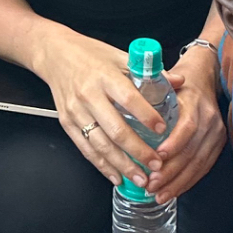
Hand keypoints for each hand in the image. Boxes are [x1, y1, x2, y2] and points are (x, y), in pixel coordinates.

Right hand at [36, 30, 168, 187]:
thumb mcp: (119, 55)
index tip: (162, 129)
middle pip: (115, 128)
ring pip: (100, 144)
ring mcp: (76, 111)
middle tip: (156, 164)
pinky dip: (102, 165)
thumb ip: (148, 72)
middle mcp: (89, 94)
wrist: (54, 54)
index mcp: (105, 75)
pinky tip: (116, 175)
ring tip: (140, 178)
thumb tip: (178, 82)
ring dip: (122, 165)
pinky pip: (86, 148)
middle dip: (138, 151)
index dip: (146, 115)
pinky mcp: (67, 123)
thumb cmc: (89, 54)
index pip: (128, 98)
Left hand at [146, 48, 224, 199]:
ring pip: (198, 164)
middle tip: (151, 185)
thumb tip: (128, 102)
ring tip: (158, 194)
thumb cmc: (179, 81)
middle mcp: (209, 120)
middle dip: (171, 172)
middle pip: (192, 151)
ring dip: (178, 182)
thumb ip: (151, 91)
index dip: (174, 144)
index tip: (157, 157)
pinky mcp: (219, 145)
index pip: (187, 127)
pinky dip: (188, 182)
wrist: (206, 76)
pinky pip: (204, 168)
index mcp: (194, 102)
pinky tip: (172, 191)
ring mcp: (216, 134)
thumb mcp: (166, 81)